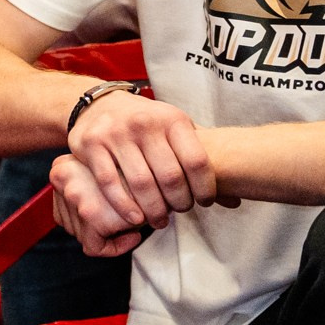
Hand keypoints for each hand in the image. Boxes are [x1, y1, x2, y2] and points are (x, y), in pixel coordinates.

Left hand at [48, 158, 152, 255]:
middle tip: (122, 223)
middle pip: (68, 222)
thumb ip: (85, 189)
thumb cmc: (140, 175)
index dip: (85, 218)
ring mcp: (74, 196)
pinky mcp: (92, 215)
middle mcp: (61, 179)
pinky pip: (95, 248)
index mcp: (60, 167)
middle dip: (95, 229)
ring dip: (105, 236)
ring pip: (79, 235)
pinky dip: (114, 248)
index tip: (109, 218)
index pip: (61, 206)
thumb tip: (77, 220)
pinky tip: (135, 235)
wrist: (165, 172)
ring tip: (131, 225)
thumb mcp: (104, 176)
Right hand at [67, 88, 216, 224]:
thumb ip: (198, 160)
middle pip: (170, 177)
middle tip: (179, 211)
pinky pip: (110, 184)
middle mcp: (144, 124)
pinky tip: (135, 217)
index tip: (204, 202)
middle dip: (179, 203)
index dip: (205, 188)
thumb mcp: (176, 130)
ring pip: (141, 184)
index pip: (197, 161)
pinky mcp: (91, 145)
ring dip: (154, 210)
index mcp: (172, 119)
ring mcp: (115, 134)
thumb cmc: (146, 124)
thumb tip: (233, 200)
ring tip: (159, 220)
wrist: (100, 104)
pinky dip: (125, 206)